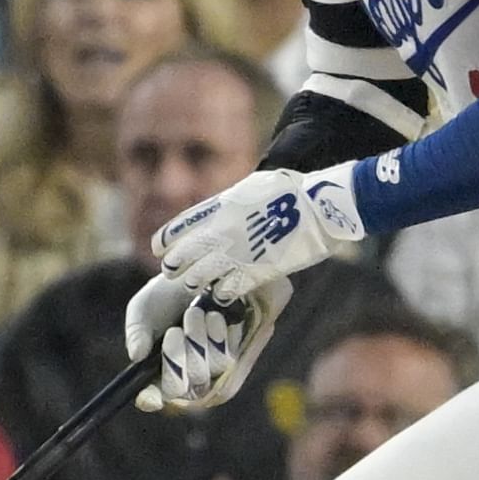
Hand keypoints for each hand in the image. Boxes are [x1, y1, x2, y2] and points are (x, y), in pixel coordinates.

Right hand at [124, 268, 287, 411]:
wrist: (202, 272)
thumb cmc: (166, 295)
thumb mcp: (144, 309)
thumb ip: (137, 332)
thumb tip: (136, 356)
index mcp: (156, 368)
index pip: (151, 397)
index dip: (150, 400)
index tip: (149, 398)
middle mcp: (183, 375)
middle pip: (182, 388)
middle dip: (177, 357)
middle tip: (174, 331)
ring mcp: (209, 368)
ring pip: (207, 373)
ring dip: (198, 342)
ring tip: (194, 313)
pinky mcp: (231, 355)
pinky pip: (227, 359)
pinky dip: (218, 337)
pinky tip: (214, 316)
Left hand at [151, 165, 365, 301]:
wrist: (319, 207)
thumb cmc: (290, 190)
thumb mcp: (251, 187)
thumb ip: (229, 203)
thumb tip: (218, 212)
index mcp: (219, 208)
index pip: (178, 228)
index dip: (166, 241)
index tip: (160, 247)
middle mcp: (222, 232)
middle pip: (183, 257)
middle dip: (175, 265)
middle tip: (172, 271)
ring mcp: (237, 255)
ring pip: (199, 277)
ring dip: (195, 281)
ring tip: (194, 283)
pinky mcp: (254, 273)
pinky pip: (225, 290)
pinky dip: (220, 292)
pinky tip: (221, 291)